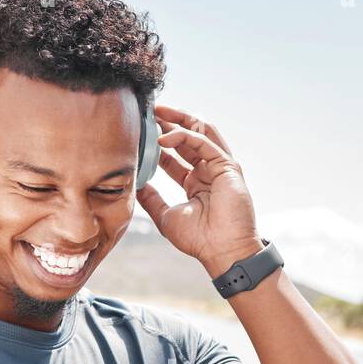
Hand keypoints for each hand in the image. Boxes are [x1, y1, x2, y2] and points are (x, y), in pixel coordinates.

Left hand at [135, 104, 264, 278]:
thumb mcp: (166, 216)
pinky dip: (184, 136)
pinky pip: (204, 142)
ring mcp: (220, 167)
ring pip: (201, 132)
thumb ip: (152, 199)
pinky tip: (164, 138)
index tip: (141, 133)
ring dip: (179, 119)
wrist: (222, 251)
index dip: (158, 143)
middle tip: (149, 112)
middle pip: (189, 137)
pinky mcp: (228, 166)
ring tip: (158, 111)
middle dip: (169, 123)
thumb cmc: (199, 239)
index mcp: (196, 183)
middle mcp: (208, 171)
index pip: (175, 156)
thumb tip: (134, 185)